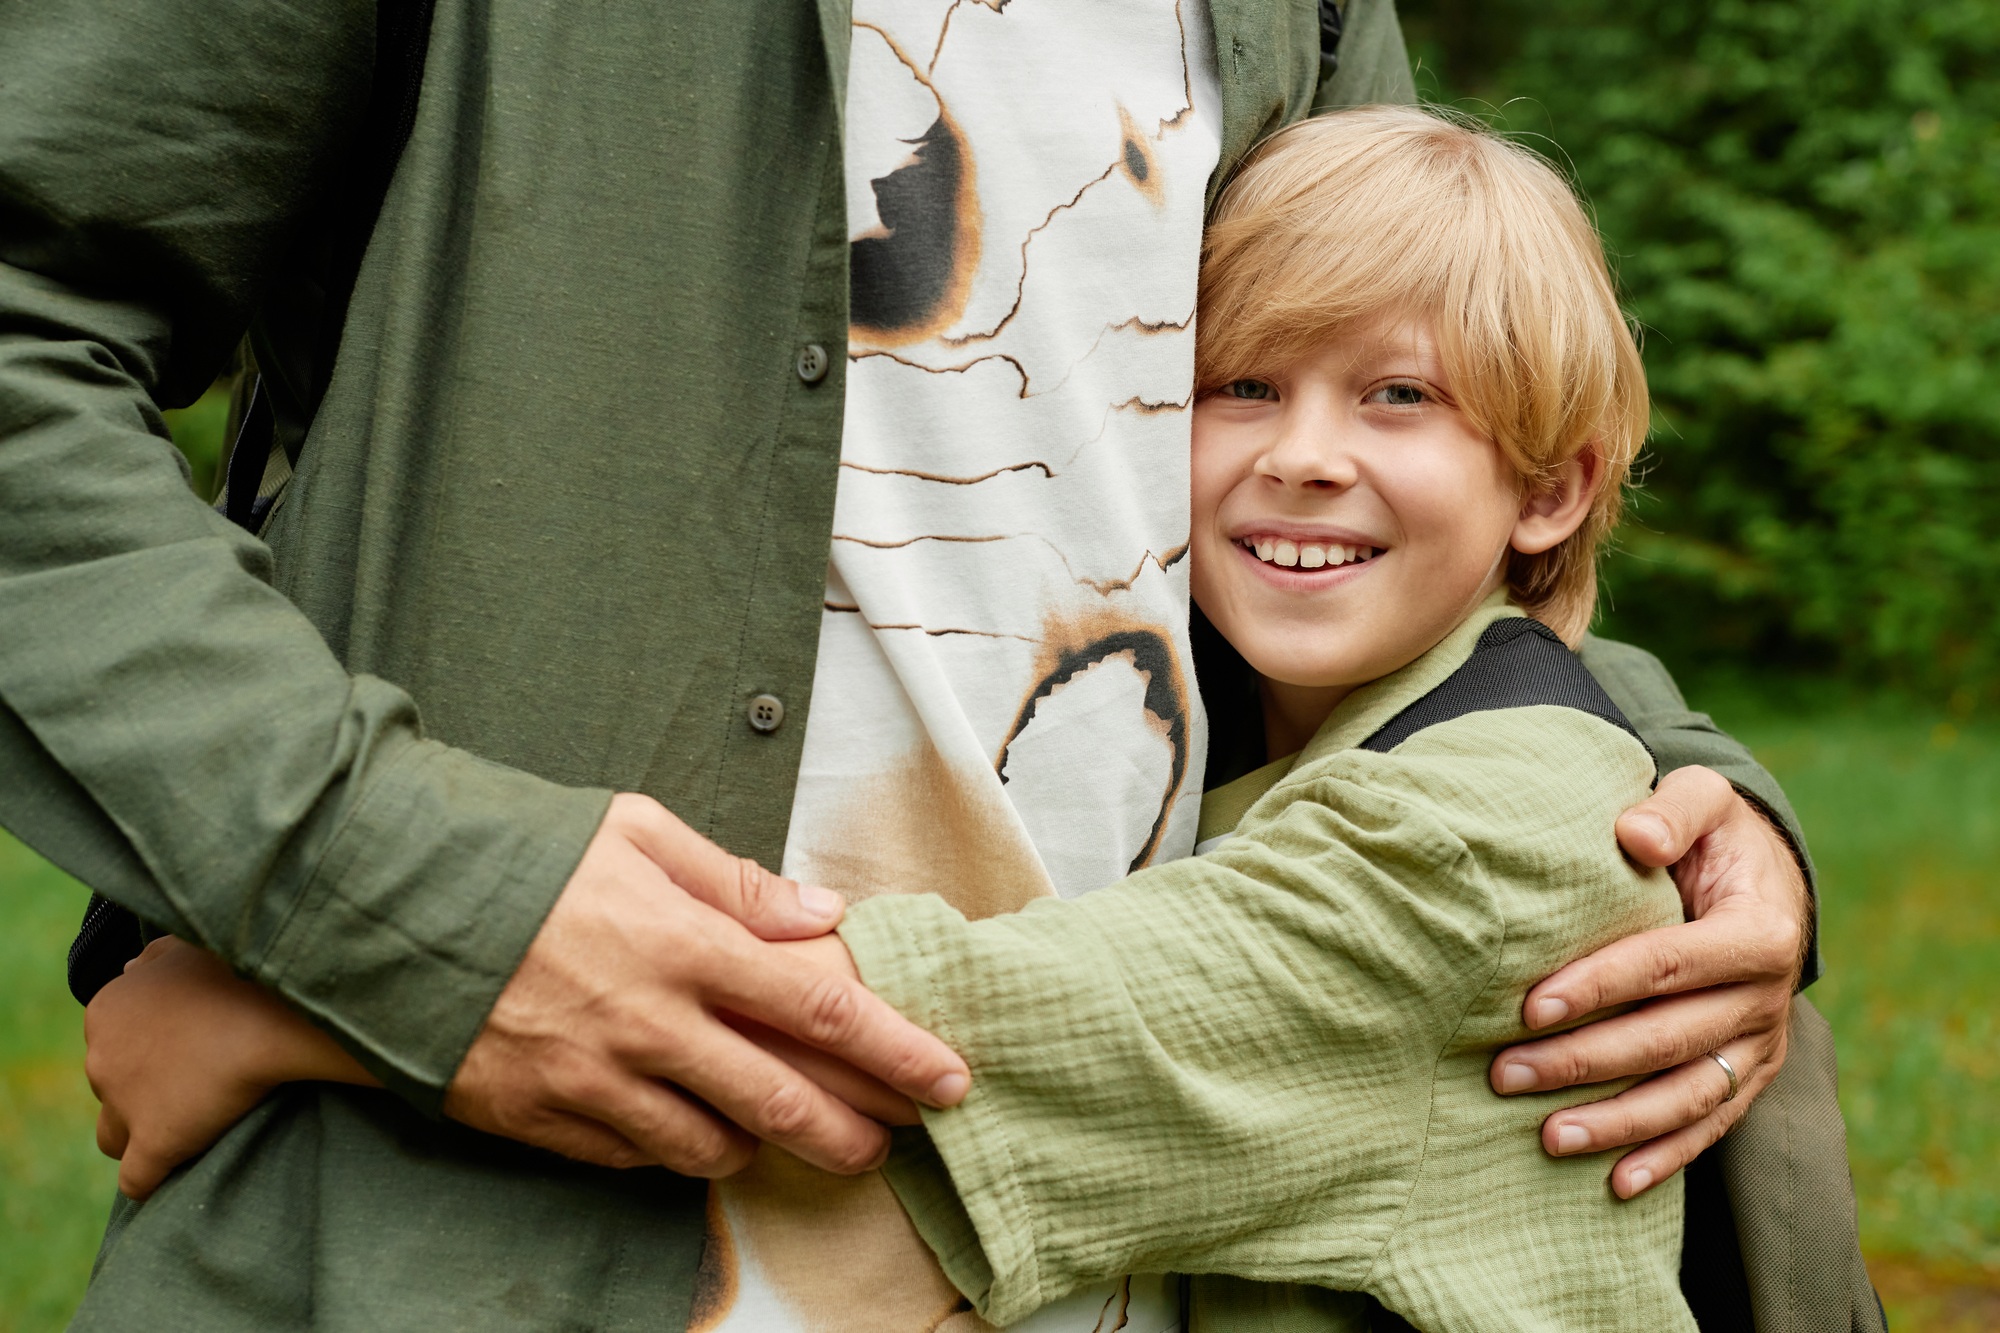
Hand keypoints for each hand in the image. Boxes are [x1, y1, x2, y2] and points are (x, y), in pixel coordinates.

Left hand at [87, 937, 373, 1199]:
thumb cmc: (242, 972)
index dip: (148, 1051)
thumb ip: (155, 958)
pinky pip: (138, 1179)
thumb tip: (134, 969)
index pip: (109, 1042)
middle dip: (143, 1089)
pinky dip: (156, 1177)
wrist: (278, 1012)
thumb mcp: (190, 947)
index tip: (186, 1051)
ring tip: (185, 1128)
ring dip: (139, 1134)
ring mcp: (124, 1103)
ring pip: (111, 1136)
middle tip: (195, 1083)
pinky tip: (185, 1168)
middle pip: (109, 1088)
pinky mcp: (155, 1141)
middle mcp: (102, 1057)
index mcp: (107, 1010)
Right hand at [444, 794, 967, 1177]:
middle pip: (784, 1103)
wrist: (378, 900)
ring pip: (711, 1147)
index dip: (899, 1051)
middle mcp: (648, 1022)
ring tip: (791, 1134)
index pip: (821, 1010)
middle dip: (855, 1133)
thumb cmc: (518, 852)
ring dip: (763, 1148)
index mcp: (683, 942)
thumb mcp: (633, 831)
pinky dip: (673, 1151)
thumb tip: (823, 915)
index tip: (950, 1077)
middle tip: (892, 1142)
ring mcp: (592, 1080)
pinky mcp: (541, 1119)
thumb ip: (736, 881)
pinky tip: (691, 1128)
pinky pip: (633, 1159)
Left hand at [1488, 766, 1807, 1197]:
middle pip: (1665, 1040)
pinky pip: (1710, 1124)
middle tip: (1504, 1074)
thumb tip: (1632, 834)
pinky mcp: (1750, 1073)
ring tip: (1546, 1138)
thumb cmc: (1715, 833)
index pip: (1665, 965)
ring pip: (1686, 1096)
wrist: (1768, 875)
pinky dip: (1666, 1157)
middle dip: (1583, 1062)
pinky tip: (1616, 1184)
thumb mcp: (1705, 797)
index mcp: (1758, 931)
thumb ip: (1673, 809)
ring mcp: (1761, 1044)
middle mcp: (1767, 998)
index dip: (1598, 987)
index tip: (1529, 1006)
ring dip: (1616, 1123)